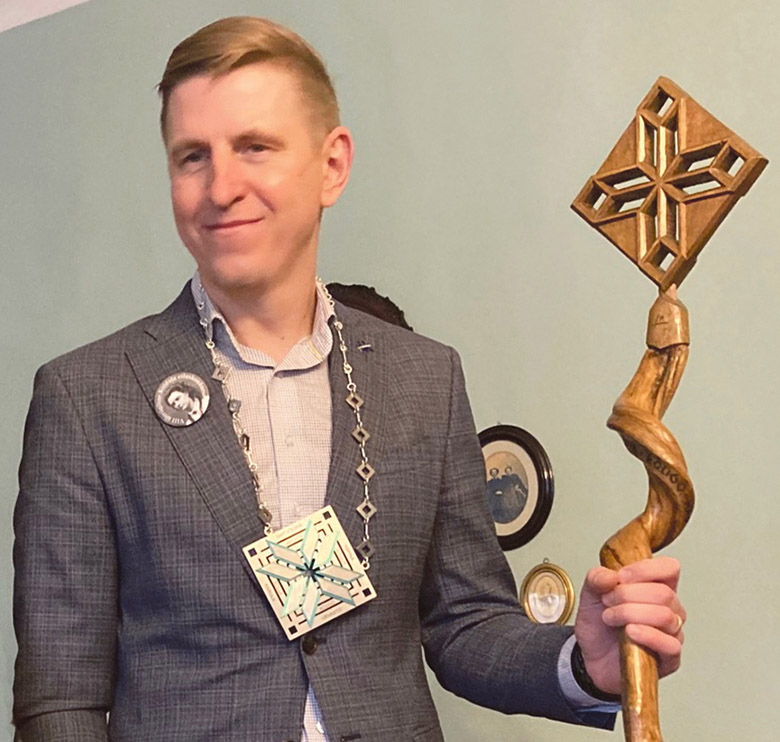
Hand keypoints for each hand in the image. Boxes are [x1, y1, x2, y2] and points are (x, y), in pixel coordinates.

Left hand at [573, 556, 684, 695]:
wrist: (591, 656)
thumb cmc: (599, 625)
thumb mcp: (590, 595)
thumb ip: (597, 579)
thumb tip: (610, 575)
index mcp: (656, 587)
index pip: (669, 568)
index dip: (646, 569)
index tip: (621, 577)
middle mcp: (669, 609)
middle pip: (663, 593)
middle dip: (628, 595)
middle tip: (607, 601)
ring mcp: (672, 633)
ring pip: (664, 616)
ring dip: (630, 614)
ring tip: (610, 618)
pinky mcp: (670, 658)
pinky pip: (670, 644)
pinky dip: (647, 635)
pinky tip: (629, 633)